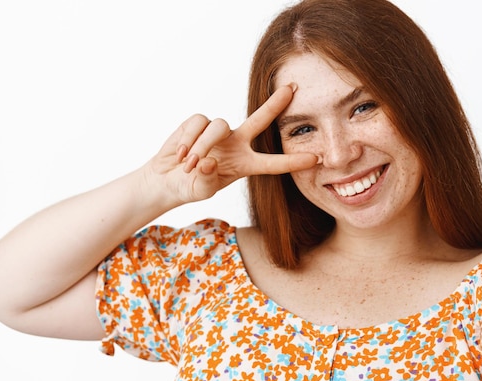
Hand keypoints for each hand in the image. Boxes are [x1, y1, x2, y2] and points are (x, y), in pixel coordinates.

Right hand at [142, 85, 316, 205]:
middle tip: (292, 89)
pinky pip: (198, 124)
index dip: (293, 161)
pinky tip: (180, 154)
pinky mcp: (199, 122)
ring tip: (189, 164)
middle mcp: (237, 144)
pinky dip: (188, 140)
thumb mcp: (201, 190)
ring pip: (218, 126)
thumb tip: (209, 161)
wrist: (167, 179)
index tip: (315, 159)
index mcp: (245, 164)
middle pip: (260, 120)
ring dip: (202, 146)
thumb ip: (207, 180)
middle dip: (275, 104)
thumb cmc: (190, 186)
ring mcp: (219, 131)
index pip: (273, 163)